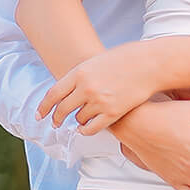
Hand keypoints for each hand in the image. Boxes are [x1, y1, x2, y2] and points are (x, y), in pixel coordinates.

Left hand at [38, 38, 183, 133]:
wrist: (149, 64)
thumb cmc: (125, 59)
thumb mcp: (96, 61)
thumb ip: (80, 76)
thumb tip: (66, 90)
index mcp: (79, 72)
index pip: (53, 94)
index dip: (43, 107)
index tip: (39, 115)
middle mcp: (86, 88)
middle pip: (62, 109)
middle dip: (57, 118)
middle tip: (55, 123)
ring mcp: (99, 101)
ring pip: (78, 119)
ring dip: (77, 120)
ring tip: (81, 118)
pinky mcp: (113, 113)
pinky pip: (92, 128)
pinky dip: (86, 130)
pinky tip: (85, 128)